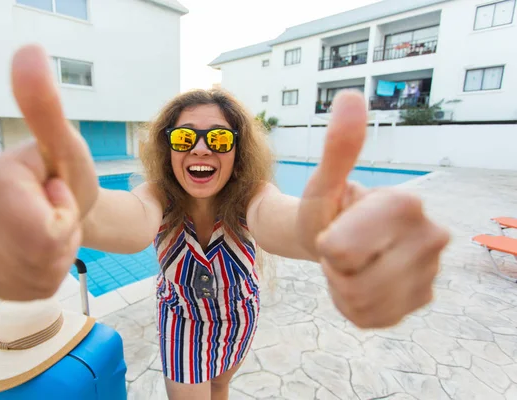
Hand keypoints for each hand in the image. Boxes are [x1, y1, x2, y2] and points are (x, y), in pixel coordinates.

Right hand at [0, 44, 97, 300]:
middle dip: (63, 240)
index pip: (46, 232)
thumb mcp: (64, 144)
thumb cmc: (65, 172)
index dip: (66, 217)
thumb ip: (45, 107)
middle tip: (56, 213)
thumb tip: (29, 52)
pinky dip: (43, 276)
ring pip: (34, 279)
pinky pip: (25, 292)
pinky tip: (37, 252)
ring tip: (48, 230)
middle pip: (39, 258)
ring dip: (56, 258)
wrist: (56, 205)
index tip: (57, 192)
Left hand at [296, 91, 449, 328]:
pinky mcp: (422, 300)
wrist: (341, 238)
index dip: (327, 246)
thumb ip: (338, 146)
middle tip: (342, 249)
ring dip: (343, 288)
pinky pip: (371, 318)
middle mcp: (432, 238)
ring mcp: (431, 273)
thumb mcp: (325, 182)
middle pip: (355, 282)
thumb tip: (350, 96)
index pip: (341, 251)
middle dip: (335, 269)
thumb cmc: (331, 208)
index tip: (335, 230)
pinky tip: (360, 282)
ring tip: (351, 264)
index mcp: (406, 205)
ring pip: (363, 304)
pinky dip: (354, 306)